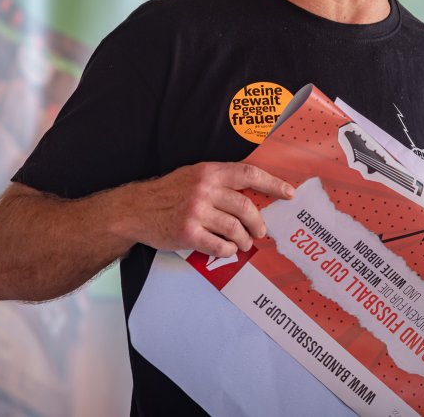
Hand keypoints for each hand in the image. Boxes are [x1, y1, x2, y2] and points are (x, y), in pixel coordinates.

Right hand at [124, 162, 294, 257]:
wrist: (135, 209)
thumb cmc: (168, 193)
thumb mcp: (193, 175)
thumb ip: (219, 180)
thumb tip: (252, 194)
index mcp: (209, 172)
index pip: (248, 174)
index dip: (272, 184)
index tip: (288, 193)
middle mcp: (204, 190)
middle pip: (246, 207)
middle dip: (258, 222)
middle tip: (260, 232)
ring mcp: (196, 212)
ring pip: (235, 229)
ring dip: (245, 240)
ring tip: (244, 243)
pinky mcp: (188, 233)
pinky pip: (219, 246)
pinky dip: (228, 250)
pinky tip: (227, 250)